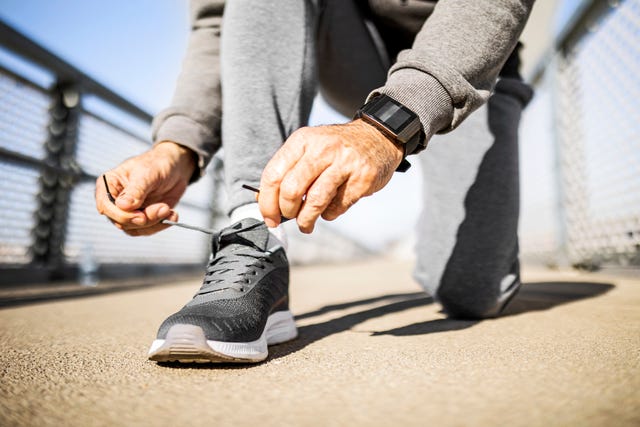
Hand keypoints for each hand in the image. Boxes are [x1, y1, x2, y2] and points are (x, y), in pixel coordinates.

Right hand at [95, 141, 195, 235]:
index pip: (105, 206)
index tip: (141, 216)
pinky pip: (147, 230)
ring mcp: (129, 211)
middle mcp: (115, 200)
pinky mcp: (142, 218)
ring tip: (168, 209)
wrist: (175, 167)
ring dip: (155, 222)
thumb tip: (122, 206)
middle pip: (120, 221)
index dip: (121, 215)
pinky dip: (161, 224)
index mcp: (109, 184)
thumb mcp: (147, 173)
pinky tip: (172, 215)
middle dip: (144, 219)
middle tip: (164, 209)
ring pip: (134, 228)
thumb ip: (135, 190)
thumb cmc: (158, 164)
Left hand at [259, 119, 402, 232]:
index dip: (267, 202)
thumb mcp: (310, 148)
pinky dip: (329, 214)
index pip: (273, 175)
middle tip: (289, 217)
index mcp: (303, 140)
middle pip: (292, 190)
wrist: (378, 136)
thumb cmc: (336, 149)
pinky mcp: (362, 178)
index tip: (269, 218)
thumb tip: (264, 202)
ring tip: (306, 224)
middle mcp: (322, 148)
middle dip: (287, 211)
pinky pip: (338, 207)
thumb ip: (288, 171)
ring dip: (306, 220)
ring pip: (315, 201)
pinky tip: (330, 209)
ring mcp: (344, 163)